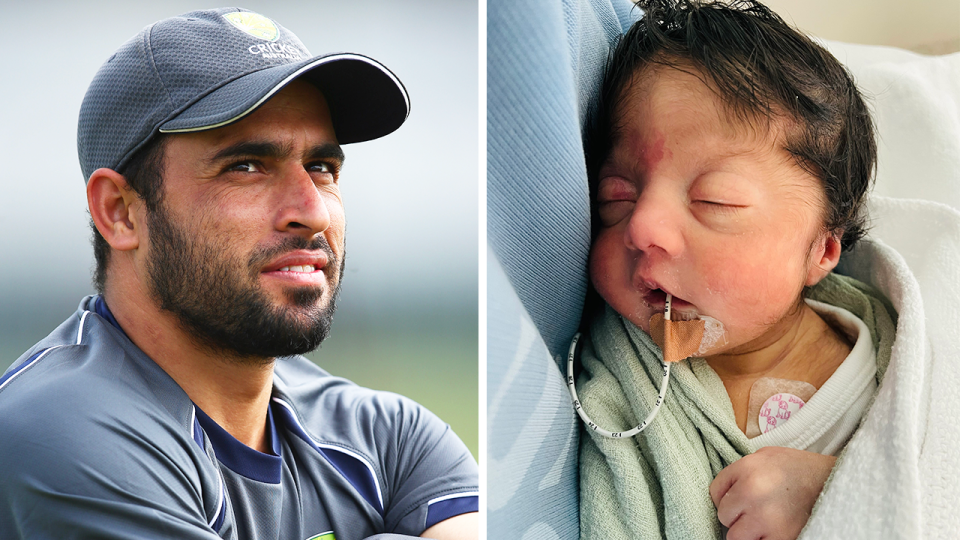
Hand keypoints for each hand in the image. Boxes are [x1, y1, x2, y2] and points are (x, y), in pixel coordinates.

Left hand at [709, 447, 835, 539]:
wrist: (833, 482)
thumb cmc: (797, 468)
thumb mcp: (763, 457)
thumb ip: (738, 473)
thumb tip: (720, 495)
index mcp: (747, 469)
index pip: (715, 493)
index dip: (726, 497)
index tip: (740, 498)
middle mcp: (752, 493)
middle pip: (723, 516)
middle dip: (736, 515)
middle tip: (754, 510)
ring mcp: (766, 518)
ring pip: (735, 537)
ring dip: (746, 532)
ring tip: (763, 522)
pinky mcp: (781, 537)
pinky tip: (772, 531)